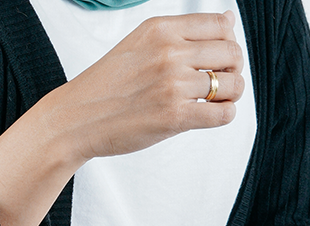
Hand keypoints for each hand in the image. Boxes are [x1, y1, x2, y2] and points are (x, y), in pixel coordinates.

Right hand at [0, 12, 245, 225]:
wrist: (76, 120)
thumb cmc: (105, 86)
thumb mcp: (140, 42)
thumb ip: (181, 32)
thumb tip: (228, 20)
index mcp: (162, 30)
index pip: (221, 24)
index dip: (228, 41)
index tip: (218, 57)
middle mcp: (170, 53)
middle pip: (231, 53)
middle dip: (233, 69)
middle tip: (221, 82)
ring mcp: (173, 85)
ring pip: (232, 84)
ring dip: (232, 94)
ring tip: (217, 101)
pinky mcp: (175, 117)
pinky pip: (222, 114)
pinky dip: (225, 115)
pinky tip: (212, 115)